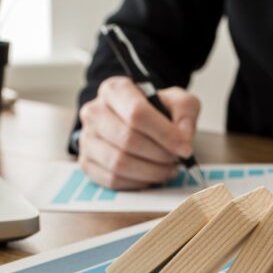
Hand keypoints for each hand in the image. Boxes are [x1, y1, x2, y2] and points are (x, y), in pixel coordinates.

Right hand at [78, 76, 199, 188]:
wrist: (138, 123)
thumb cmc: (157, 112)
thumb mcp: (178, 102)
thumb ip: (185, 113)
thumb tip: (182, 140)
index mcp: (115, 90)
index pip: (137, 113)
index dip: (165, 134)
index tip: (185, 148)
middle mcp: (94, 111)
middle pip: (128, 139)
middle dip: (159, 154)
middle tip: (176, 159)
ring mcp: (87, 138)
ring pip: (119, 163)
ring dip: (151, 171)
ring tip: (168, 168)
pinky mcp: (87, 162)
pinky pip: (112, 180)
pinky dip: (138, 182)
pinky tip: (151, 175)